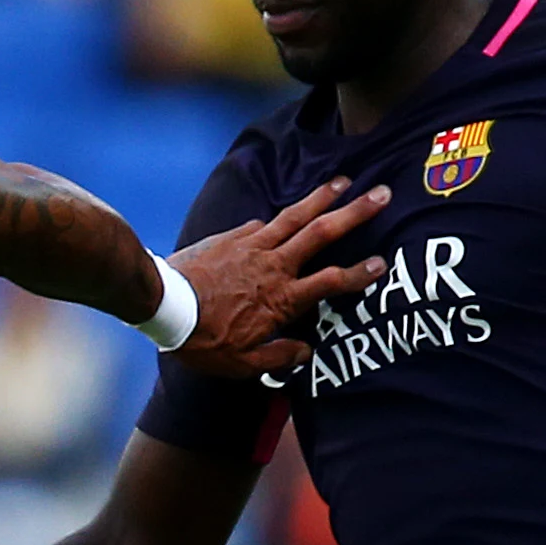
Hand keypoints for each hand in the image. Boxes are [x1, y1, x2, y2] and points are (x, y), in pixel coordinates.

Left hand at [167, 177, 392, 379]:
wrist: (164, 304)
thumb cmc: (202, 339)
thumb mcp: (242, 364)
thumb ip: (278, 357)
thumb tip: (306, 352)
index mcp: (282, 299)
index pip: (332, 281)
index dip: (359, 273)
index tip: (381, 263)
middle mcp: (274, 266)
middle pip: (322, 233)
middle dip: (355, 212)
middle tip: (381, 194)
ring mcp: (253, 246)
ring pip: (295, 216)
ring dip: (322, 197)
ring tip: (344, 181)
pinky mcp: (232, 236)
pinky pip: (262, 224)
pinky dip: (277, 219)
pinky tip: (284, 216)